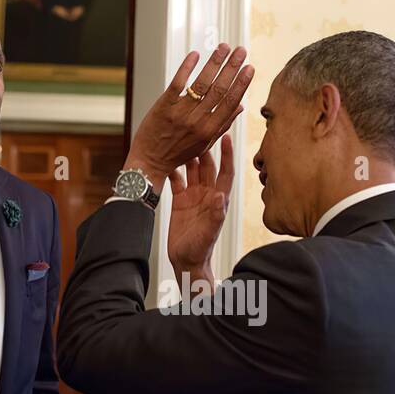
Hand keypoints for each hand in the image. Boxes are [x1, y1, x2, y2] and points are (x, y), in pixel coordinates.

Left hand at [124, 43, 252, 186]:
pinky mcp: (164, 105)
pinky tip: (196, 54)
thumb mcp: (204, 144)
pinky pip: (178, 83)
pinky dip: (187, 67)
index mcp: (209, 131)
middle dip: (232, 68)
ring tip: (224, 47)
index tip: (250, 68)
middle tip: (241, 50)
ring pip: (202, 84)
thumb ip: (222, 125)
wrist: (150, 161)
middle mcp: (197, 121)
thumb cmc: (177, 153)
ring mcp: (180, 112)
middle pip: (219, 89)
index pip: (230, 103)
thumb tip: (240, 107)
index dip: (241, 84)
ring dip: (214, 63)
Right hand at [168, 135, 233, 282]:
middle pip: (207, 166)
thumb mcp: (208, 233)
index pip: (225, 172)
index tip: (226, 137)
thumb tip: (219, 196)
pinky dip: (173, 170)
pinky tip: (167, 159)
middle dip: (204, 149)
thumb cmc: (200, 250)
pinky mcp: (180, 200)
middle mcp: (207, 194)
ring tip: (181, 141)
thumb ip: (215, 215)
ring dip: (187, 157)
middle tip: (197, 132)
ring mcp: (193, 196)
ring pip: (191, 170)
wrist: (186, 261)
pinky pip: (177, 180)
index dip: (227, 155)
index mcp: (218, 200)